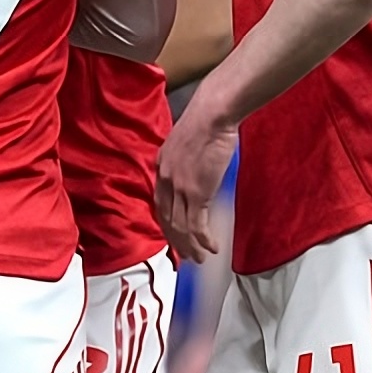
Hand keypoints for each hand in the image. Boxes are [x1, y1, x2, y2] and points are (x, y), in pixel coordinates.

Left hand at [155, 96, 236, 264]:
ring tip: (200, 258)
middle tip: (186, 255)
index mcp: (161, 165)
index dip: (166, 221)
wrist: (212, 115)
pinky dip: (203, 239)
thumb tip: (197, 173)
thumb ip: (186, 160)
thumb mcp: (187, 142)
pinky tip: (211, 247)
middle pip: (166, 218)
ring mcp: (179, 187)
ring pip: (180, 226)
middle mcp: (165, 179)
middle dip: (176, 240)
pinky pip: (196, 224)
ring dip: (191, 245)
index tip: (174, 234)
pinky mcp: (196, 192)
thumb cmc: (206, 121)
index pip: (159, 202)